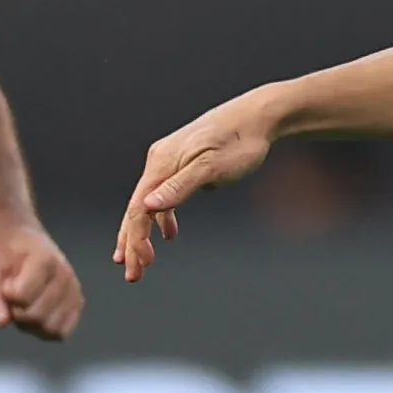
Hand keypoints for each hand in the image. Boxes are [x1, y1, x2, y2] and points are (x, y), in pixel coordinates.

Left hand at [0, 221, 83, 339]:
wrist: (25, 241)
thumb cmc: (6, 254)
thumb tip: (1, 323)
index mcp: (45, 259)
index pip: (20, 296)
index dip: (5, 296)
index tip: (5, 283)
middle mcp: (65, 276)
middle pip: (37, 316)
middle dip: (17, 313)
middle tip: (12, 298)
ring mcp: (75, 291)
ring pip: (50, 329)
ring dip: (31, 325)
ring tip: (24, 307)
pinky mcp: (77, 304)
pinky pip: (61, 332)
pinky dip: (45, 331)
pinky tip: (36, 316)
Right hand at [115, 93, 279, 277]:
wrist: (259, 116)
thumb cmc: (240, 142)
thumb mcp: (212, 168)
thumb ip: (179, 188)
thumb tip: (148, 207)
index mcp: (162, 162)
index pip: (138, 208)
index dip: (135, 239)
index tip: (138, 266)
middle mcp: (160, 160)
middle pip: (138, 208)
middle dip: (133, 243)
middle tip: (133, 275)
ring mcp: (171, 161)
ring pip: (151, 203)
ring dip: (145, 233)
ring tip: (144, 259)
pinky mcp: (184, 163)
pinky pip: (165, 195)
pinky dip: (163, 217)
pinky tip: (168, 233)